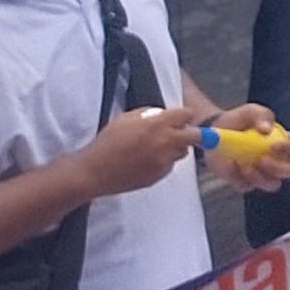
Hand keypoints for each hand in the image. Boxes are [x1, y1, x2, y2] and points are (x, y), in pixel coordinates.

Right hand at [75, 107, 198, 194]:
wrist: (94, 171)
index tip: (181, 118)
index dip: (184, 115)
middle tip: (179, 132)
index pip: (187, 114)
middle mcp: (165, 142)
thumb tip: (162, 114)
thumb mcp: (125, 118)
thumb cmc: (106, 143)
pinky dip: (164, 162)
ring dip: (176, 147)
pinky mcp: (159, 176)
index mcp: (157, 124)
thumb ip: (148, 114)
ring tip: (158, 147)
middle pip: (195, 135)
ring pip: (183, 152)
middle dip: (190, 132)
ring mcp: (164, 161)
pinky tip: (147, 160)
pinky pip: (170, 166)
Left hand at [201, 107, 289, 192]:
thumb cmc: (239, 121)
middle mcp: (277, 160)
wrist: (214, 132)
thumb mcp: (251, 112)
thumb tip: (266, 129)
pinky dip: (238, 178)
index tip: (274, 146)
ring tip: (245, 166)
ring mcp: (262, 173)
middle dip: (278, 168)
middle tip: (262, 160)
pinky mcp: (246, 182)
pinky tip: (229, 165)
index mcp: (283, 141)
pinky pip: (246, 186)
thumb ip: (262, 115)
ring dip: (261, 178)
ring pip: (272, 184)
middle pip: (289, 171)